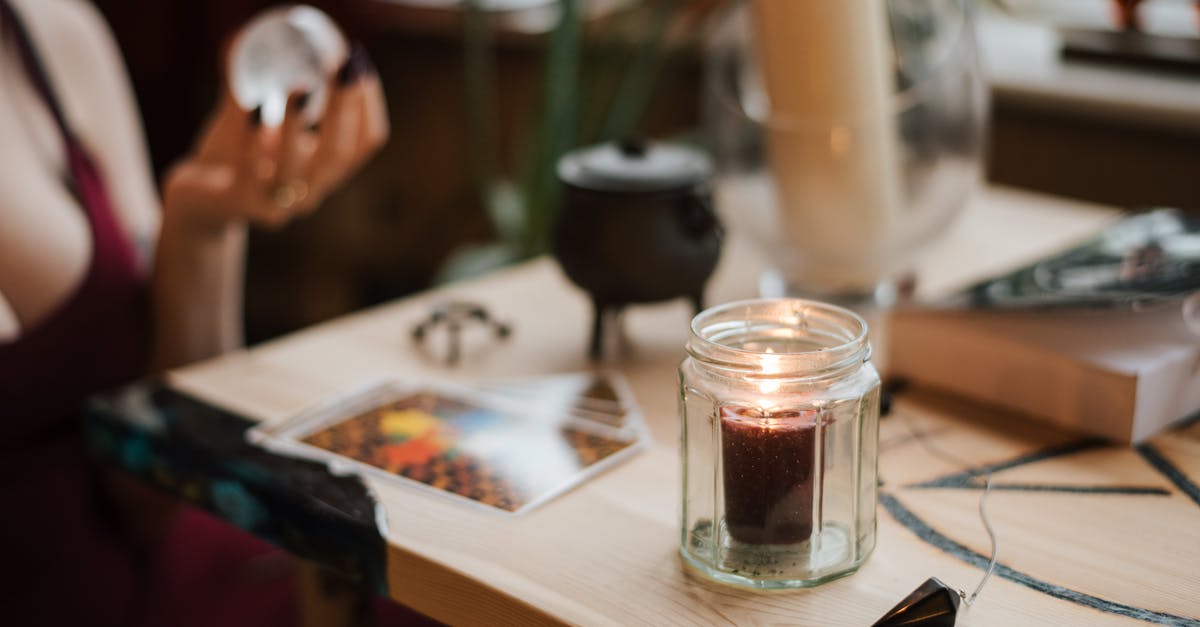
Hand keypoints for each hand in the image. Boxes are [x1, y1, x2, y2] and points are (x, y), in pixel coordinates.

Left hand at [163, 45, 388, 233]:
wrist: (198, 203)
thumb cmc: (233, 157)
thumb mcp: (258, 123)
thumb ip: (257, 86)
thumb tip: (247, 34)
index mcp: (325, 170)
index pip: (366, 142)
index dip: (369, 104)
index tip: (359, 65)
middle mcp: (310, 191)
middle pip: (340, 154)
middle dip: (344, 108)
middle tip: (339, 67)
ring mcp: (278, 204)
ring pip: (297, 168)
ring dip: (298, 124)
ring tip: (295, 85)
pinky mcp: (242, 205)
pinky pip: (249, 173)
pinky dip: (251, 138)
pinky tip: (249, 106)